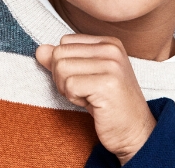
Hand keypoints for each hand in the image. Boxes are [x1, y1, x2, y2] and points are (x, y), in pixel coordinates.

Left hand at [35, 34, 155, 164]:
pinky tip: (92, 105)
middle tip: (84, 92)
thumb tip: (40, 50)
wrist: (134, 132)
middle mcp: (112, 49)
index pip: (64, 42)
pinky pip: (69, 85)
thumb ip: (63, 60)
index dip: (65, 65)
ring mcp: (111, 65)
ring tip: (88, 97)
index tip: (84, 81)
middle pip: (60, 53)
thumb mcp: (84, 76)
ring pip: (61, 68)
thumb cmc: (108, 105)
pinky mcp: (107, 84)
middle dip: (63, 78)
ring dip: (68, 89)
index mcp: (109, 43)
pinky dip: (74, 99)